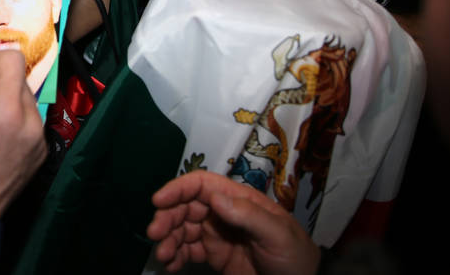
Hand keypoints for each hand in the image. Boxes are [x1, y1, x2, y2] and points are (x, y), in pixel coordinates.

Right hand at [147, 171, 320, 274]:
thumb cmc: (294, 257)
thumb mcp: (278, 234)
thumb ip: (248, 214)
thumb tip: (214, 196)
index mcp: (238, 200)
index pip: (202, 185)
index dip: (178, 188)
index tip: (159, 201)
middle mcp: (224, 213)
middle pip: (186, 206)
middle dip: (167, 218)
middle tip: (155, 235)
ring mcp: (217, 235)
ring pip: (183, 229)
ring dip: (168, 239)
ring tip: (163, 256)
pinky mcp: (214, 256)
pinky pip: (187, 251)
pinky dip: (175, 256)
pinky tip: (171, 265)